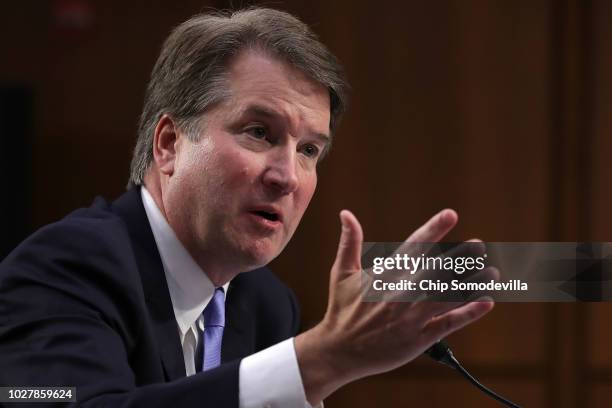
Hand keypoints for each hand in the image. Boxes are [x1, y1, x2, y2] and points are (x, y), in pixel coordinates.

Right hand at [295, 209, 495, 404]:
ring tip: (491, 272)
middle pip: (437, 270)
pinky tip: (486, 302)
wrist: (338, 351)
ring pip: (448, 296)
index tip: (451, 214)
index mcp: (384, 275)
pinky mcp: (418, 339)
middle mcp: (400, 294)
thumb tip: (346, 214)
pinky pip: (448, 324)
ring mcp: (410, 318)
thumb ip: (349, 241)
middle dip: (460, 257)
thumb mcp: (341, 272)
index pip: (414, 247)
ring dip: (472, 283)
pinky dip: (468, 313)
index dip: (434, 229)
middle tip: (479, 244)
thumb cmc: (341, 309)